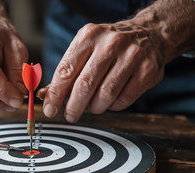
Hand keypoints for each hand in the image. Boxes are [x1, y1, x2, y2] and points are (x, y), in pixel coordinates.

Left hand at [42, 21, 164, 121]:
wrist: (149, 34)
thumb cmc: (109, 47)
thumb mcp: (85, 49)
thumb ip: (66, 73)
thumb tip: (45, 96)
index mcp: (89, 36)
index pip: (66, 70)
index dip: (56, 94)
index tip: (50, 110)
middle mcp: (110, 43)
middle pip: (85, 85)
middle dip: (74, 106)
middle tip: (70, 116)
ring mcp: (132, 56)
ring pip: (105, 95)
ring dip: (95, 107)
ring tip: (93, 105)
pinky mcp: (147, 70)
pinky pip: (124, 99)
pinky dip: (114, 106)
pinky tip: (111, 100)